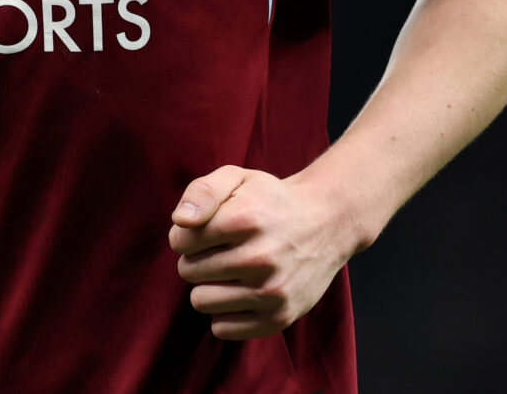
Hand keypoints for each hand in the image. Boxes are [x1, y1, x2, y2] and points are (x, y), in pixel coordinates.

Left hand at [167, 165, 355, 339]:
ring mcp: (273, 291)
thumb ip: (201, 192)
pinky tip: (240, 292)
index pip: (180, 241)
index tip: (204, 231)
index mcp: (247, 218)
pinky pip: (222, 328)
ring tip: (229, 271)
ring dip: (208, 286)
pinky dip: (224, 311)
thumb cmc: (269, 200)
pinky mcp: (280, 317)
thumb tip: (180, 222)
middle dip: (197, 258)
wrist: (326, 223)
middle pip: (189, 271)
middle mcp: (261, 257)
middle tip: (221, 249)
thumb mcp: (236, 179)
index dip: (185, 235)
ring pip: (201, 301)